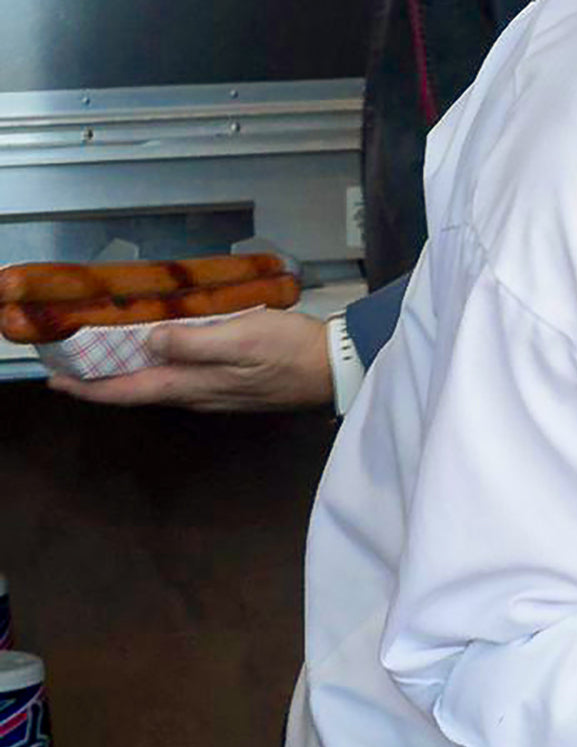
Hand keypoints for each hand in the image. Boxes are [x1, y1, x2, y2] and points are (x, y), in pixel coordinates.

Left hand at [46, 309, 333, 411]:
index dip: (90, 388)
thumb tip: (150, 339)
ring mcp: (217, 395)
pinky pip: (183, 382)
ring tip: (107, 357)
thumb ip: (193, 341)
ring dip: (130, 376)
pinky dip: (160, 371)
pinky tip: (160, 354)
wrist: (335, 369)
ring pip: (160, 387)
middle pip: (140, 392)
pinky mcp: (233, 388)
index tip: (57, 381)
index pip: (128, 391)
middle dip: (103, 381)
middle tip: (73, 365)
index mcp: (194, 383)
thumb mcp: (240, 336)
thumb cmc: (291, 349)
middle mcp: (199, 395)